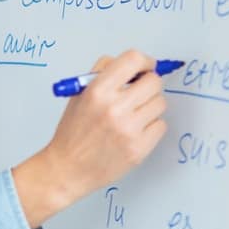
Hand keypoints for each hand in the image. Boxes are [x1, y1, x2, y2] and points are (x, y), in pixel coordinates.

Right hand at [12, 50, 168, 228]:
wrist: (67, 169)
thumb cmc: (73, 132)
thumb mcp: (78, 95)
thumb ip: (103, 74)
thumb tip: (133, 64)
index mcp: (97, 91)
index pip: (134, 60)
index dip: (144, 61)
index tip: (146, 67)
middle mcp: (115, 108)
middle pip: (154, 82)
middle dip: (148, 84)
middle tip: (139, 92)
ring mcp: (129, 130)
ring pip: (160, 103)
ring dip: (150, 106)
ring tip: (133, 115)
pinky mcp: (139, 148)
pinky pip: (160, 125)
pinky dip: (151, 126)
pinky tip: (134, 131)